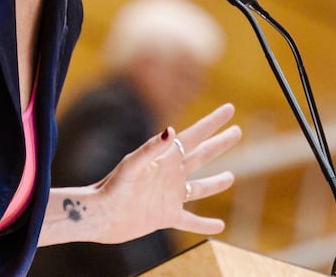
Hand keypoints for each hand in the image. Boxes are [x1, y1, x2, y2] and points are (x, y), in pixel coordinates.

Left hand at [91, 103, 241, 242]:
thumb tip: (169, 129)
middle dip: (220, 143)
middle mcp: (169, 174)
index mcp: (164, 158)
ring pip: (199, 188)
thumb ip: (150, 148)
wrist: (98, 216)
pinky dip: (205, 224)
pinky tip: (219, 226)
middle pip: (201, 155)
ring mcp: (168, 196)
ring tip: (230, 176)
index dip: (212, 122)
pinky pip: (191, 220)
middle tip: (237, 130)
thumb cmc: (111, 188)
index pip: (194, 136)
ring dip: (215, 183)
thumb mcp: (131, 166)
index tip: (230, 109)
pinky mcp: (165, 217)